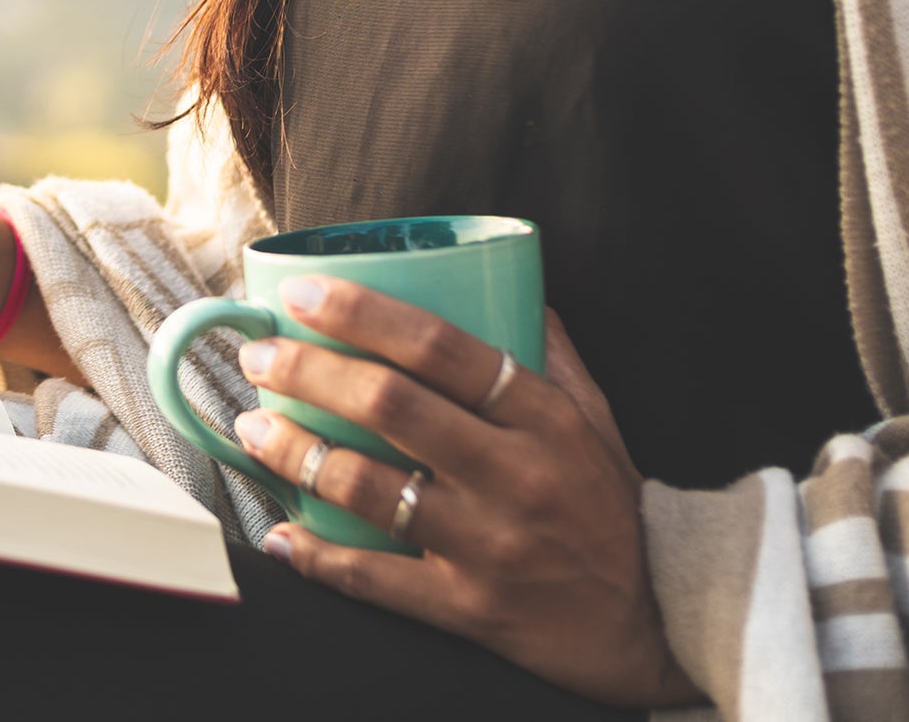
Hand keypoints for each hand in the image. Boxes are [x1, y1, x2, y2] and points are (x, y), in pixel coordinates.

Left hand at [232, 281, 698, 708]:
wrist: (657, 624)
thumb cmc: (612, 510)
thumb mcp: (598, 422)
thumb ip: (552, 355)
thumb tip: (513, 284)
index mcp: (543, 417)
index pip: (442, 347)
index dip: (364, 314)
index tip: (304, 294)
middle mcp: (514, 475)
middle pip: (390, 405)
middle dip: (307, 371)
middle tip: (259, 355)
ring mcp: (489, 544)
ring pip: (367, 487)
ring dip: (295, 451)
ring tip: (252, 427)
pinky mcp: (469, 607)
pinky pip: (374, 579)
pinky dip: (315, 556)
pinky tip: (278, 533)